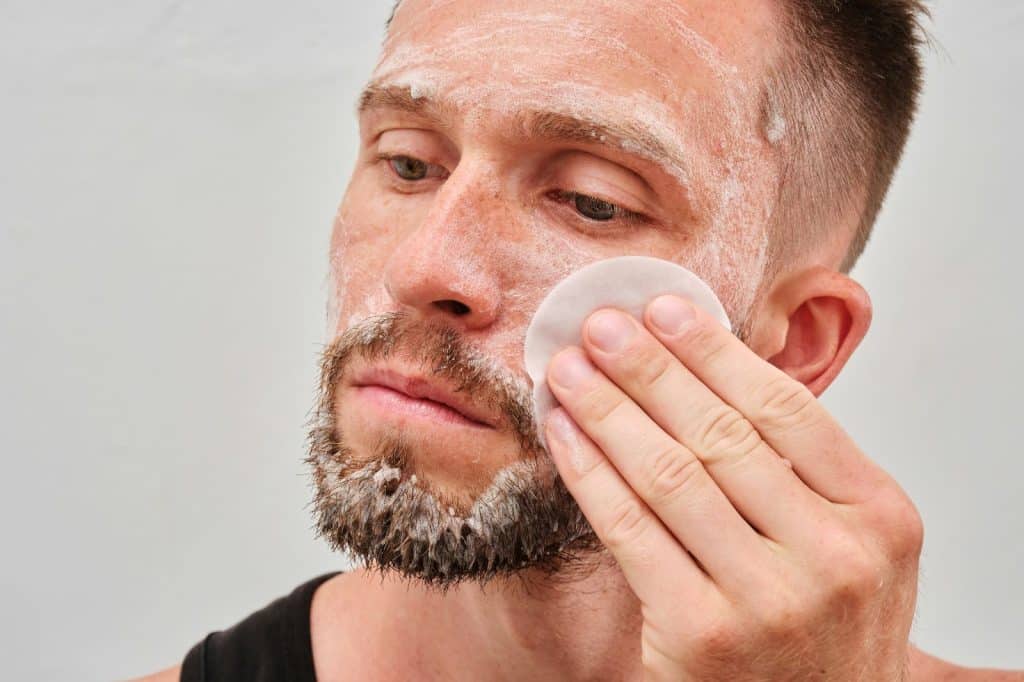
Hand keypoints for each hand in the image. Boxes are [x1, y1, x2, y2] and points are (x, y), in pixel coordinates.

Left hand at [544, 295, 922, 680]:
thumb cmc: (823, 629)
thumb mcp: (850, 545)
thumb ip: (801, 471)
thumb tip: (703, 368)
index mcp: (881, 516)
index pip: (787, 410)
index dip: (716, 352)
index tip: (664, 310)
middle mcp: (836, 556)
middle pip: (722, 433)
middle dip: (649, 369)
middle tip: (601, 325)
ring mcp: (770, 600)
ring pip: (670, 474)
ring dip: (608, 410)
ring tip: (569, 369)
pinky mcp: (702, 634)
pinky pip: (630, 530)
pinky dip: (590, 472)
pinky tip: (564, 433)